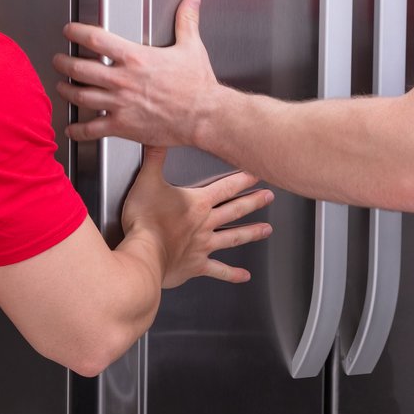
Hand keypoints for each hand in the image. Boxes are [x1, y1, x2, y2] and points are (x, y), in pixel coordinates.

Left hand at [58, 0, 220, 150]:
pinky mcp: (122, 126)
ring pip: (81, 97)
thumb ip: (186, 21)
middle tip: (59, 61)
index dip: (76, 32)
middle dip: (64, 64)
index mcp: (135, 58)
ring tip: (62, 87)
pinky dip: (78, 129)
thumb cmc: (197, 86)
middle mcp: (123, 80)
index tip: (69, 31)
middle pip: (80, 69)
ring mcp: (120, 104)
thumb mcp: (191, 47)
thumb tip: (191, 0)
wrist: (204, 116)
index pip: (94, 39)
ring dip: (67, 91)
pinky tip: (73, 129)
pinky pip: (93, 129)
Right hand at [121, 148, 271, 287]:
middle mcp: (205, 223)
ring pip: (234, 238)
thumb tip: (157, 137)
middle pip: (236, 210)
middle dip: (254, 202)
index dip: (243, 178)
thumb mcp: (147, 182)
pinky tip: (244, 276)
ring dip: (251, 233)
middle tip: (270, 197)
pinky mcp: (197, 265)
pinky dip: (232, 274)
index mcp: (197, 203)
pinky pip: (219, 270)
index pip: (226, 187)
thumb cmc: (145, 221)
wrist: (144, 254)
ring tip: (267, 230)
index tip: (258, 172)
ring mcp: (203, 245)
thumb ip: (154, 159)